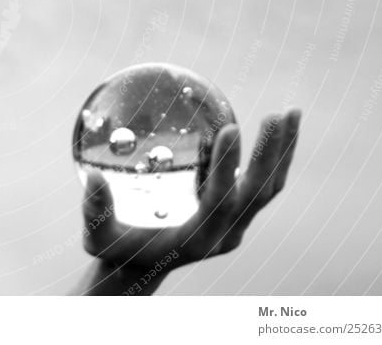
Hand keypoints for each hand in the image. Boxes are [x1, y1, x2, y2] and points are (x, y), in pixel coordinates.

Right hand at [82, 108, 301, 274]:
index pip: (219, 203)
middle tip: (276, 114)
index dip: (227, 168)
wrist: (139, 268)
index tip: (231, 129)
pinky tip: (278, 127)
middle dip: (270, 156)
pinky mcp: (237, 215)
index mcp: (195, 239)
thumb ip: (95, 210)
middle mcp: (224, 234)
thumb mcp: (98, 236)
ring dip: (283, 152)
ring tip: (291, 112)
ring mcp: (235, 226)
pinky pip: (264, 185)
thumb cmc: (116, 249)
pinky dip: (275, 156)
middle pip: (258, 194)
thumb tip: (91, 175)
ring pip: (269, 189)